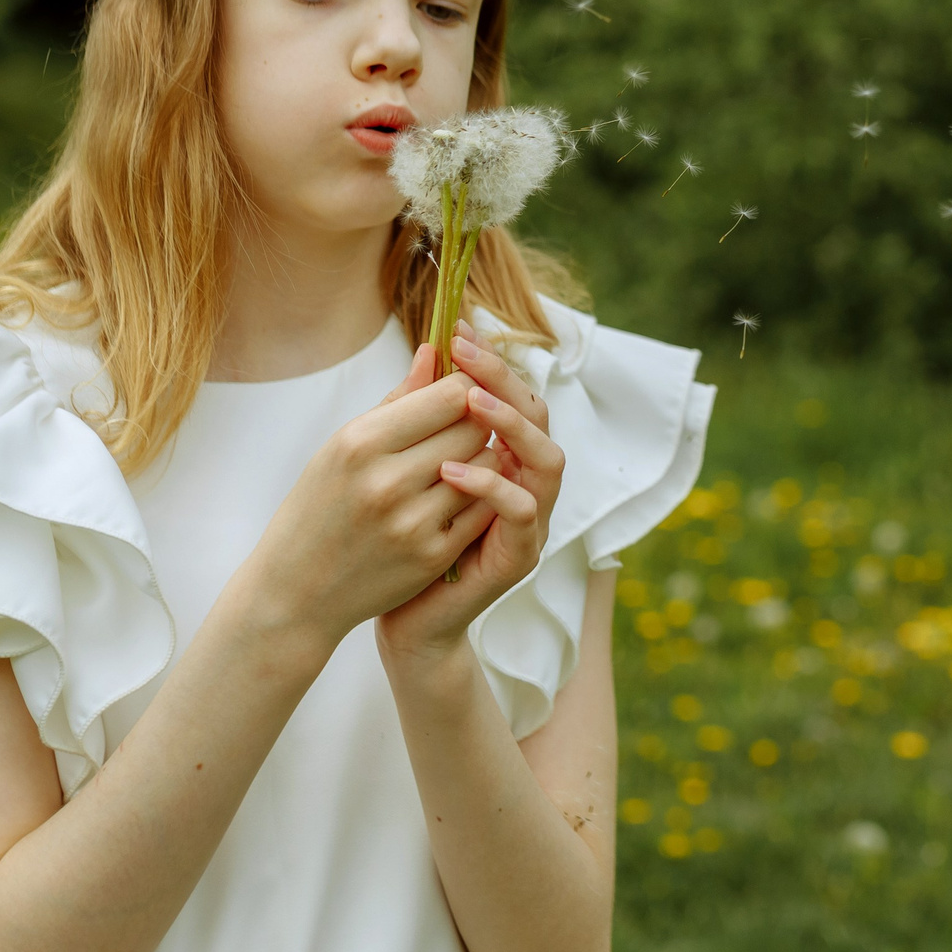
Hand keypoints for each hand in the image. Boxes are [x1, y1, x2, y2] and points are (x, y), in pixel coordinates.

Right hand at [237, 337, 505, 645]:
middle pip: (473, 426)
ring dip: (481, 458)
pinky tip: (457, 495)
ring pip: (487, 467)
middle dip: (476, 420)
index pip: (449, 394)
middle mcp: (388, 481)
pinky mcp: (433, 555)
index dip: (465, 385)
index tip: (461, 388)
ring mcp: (413, 522)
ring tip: (456, 460)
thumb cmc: (317, 507)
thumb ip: (396, 400)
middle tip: (463, 424)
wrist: (297, 591)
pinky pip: (483, 509)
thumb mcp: (341, 446)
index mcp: (360, 443)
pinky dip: (479, 497)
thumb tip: (434, 350)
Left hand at [377, 319, 568, 665]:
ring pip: (548, 460)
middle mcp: (527, 485)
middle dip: (506, 380)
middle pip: (541, 418)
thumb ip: (420, 416)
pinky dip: (491, 485)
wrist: (404, 620)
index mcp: (504, 459)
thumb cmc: (403, 543)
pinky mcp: (518, 557)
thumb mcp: (405, 467)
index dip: (491, 362)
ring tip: (469, 402)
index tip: (457, 331)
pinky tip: (450, 469)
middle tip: (466, 354)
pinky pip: (522, 511)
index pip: (514, 396)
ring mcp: (530, 523)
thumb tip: (427, 350)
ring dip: (511, 426)